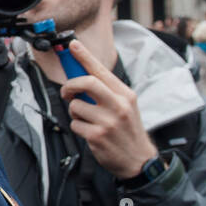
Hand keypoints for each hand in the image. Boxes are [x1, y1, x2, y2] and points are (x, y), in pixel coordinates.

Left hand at [59, 40, 158, 178]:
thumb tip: (80, 77)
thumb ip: (106, 92)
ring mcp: (108, 121)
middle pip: (86, 83)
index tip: (72, 46)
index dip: (84, 57)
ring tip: (87, 119)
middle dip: (70, 85)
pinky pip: (75, 124)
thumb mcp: (125, 106)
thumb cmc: (127, 130)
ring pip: (76, 106)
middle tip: (67, 93)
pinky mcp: (97, 136)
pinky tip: (89, 132)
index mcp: (125, 94)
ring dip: (75, 112)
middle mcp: (118, 105)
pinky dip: (77, 127)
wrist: (138, 160)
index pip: (101, 70)